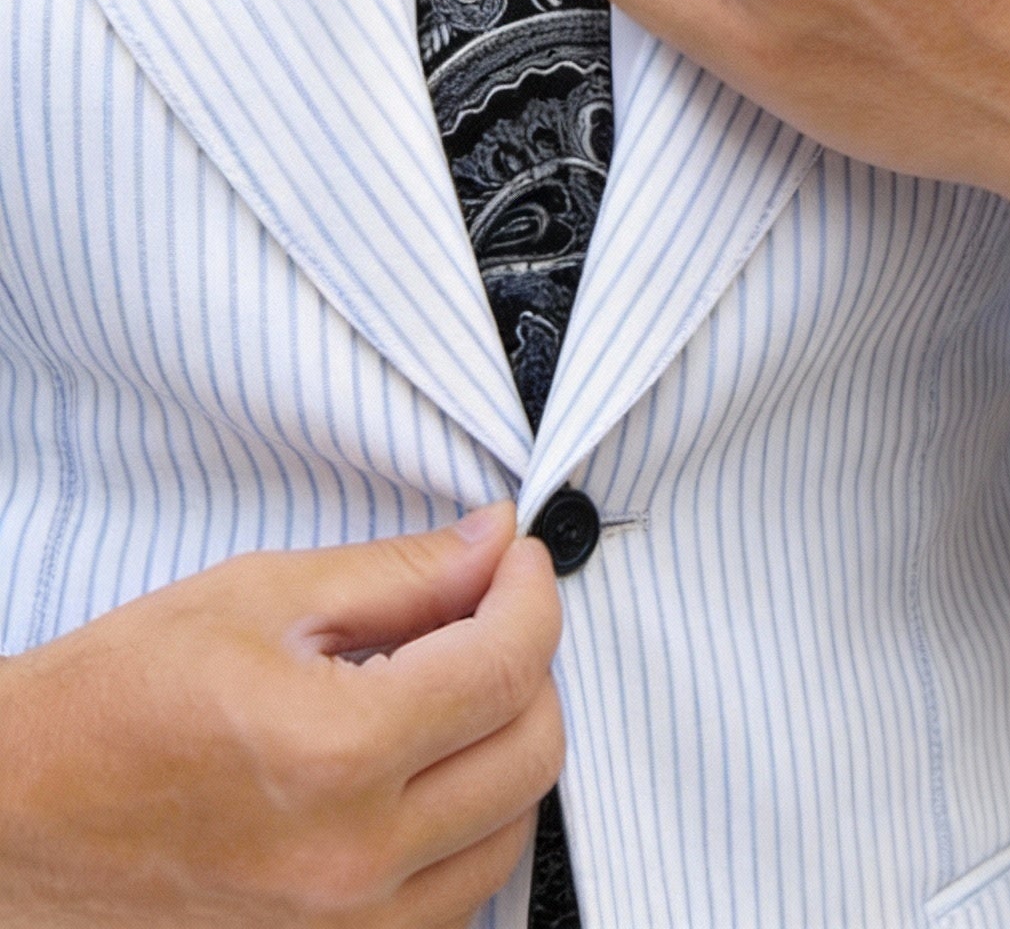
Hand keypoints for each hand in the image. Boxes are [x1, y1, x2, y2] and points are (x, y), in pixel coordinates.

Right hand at [0, 504, 562, 927]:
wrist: (9, 816)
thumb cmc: (112, 702)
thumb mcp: (260, 599)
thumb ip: (402, 574)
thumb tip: (496, 544)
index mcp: (335, 755)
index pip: (509, 665)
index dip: (531, 592)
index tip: (516, 559)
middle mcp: (350, 862)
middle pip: (531, 751)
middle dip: (530, 663)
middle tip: (490, 613)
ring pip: (508, 833)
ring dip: (507, 747)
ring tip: (455, 689)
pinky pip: (453, 900)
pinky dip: (466, 827)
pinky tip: (424, 771)